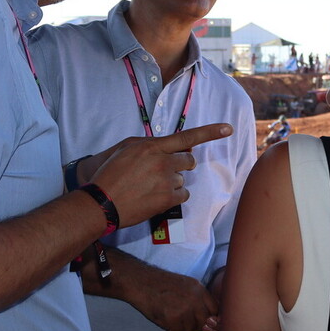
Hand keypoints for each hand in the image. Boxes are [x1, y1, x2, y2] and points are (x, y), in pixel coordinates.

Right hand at [87, 123, 231, 226]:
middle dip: (181, 165)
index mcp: (152, 146)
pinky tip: (155, 197)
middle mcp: (162, 161)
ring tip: (150, 187)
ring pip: (183, 179)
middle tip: (163, 172)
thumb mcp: (125, 149)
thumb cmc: (109, 174)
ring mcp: (166, 180)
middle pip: (189, 160)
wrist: (101, 202)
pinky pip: (183, 195)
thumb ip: (150, 145)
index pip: (187, 137)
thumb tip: (169, 147)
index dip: (210, 132)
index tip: (228, 129)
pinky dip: (173, 196)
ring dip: (172, 182)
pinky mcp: (167, 198)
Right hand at [130, 268, 218, 330]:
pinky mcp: (173, 317)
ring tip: (172, 326)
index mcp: (199, 288)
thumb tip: (207, 318)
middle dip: (194, 327)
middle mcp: (195, 298)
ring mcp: (185, 308)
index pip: (215, 309)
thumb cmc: (159, 284)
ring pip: (191, 329)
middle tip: (183, 326)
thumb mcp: (185, 285)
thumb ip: (197, 298)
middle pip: (204, 322)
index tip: (199, 321)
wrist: (140, 281)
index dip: (208, 318)